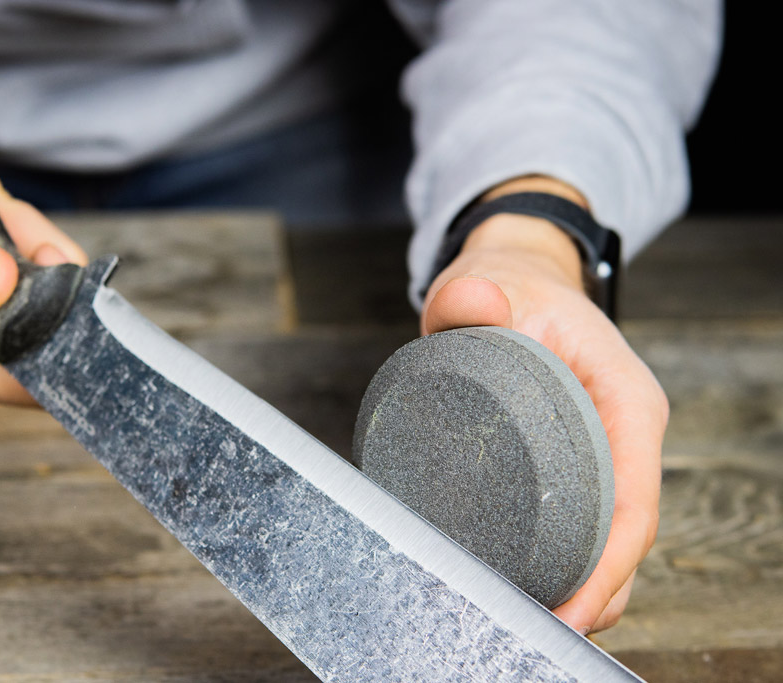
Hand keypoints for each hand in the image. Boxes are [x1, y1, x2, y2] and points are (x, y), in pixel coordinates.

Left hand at [422, 180, 667, 634]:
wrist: (514, 284)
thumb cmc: (511, 289)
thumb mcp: (486, 282)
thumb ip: (469, 294)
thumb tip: (471, 303)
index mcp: (625, 400)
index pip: (634, 500)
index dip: (608, 566)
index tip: (569, 610)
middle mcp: (623, 438)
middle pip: (624, 538)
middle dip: (589, 594)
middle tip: (529, 628)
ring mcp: (602, 458)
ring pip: (605, 542)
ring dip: (574, 589)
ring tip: (518, 619)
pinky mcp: (575, 469)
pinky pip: (579, 527)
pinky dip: (558, 566)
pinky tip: (519, 590)